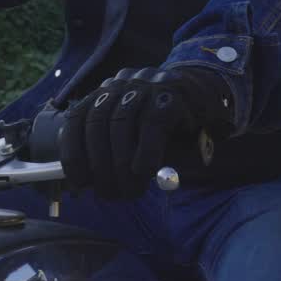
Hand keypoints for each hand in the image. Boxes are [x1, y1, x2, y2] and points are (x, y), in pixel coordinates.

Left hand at [60, 66, 230, 199]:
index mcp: (104, 93)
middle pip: (97, 125)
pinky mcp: (171, 95)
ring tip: (129, 191)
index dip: (72, 152)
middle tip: (108, 194)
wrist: (207, 99)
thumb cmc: (165, 127)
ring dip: (121, 166)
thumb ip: (107, 153)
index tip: (78, 182)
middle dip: (99, 166)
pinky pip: (152, 125)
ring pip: (121, 126)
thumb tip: (81, 184)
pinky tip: (144, 172)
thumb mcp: (132, 136)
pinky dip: (145, 152)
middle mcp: (120, 85)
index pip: (76, 119)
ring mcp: (145, 86)